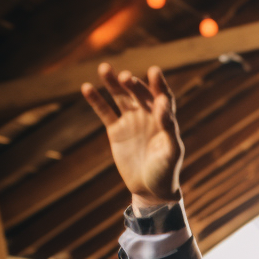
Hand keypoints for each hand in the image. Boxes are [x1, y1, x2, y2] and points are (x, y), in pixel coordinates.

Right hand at [82, 64, 183, 206]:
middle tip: (126, 78)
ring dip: (112, 83)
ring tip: (105, 68)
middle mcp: (147, 115)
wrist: (150, 189)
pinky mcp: (115, 130)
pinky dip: (96, 99)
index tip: (154, 71)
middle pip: (139, 93)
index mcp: (164, 118)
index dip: (158, 84)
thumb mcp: (172, 151)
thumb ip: (169, 128)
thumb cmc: (166, 171)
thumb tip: (163, 102)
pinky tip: (87, 87)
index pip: (162, 96)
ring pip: (120, 97)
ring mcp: (130, 120)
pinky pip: (104, 111)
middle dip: (133, 85)